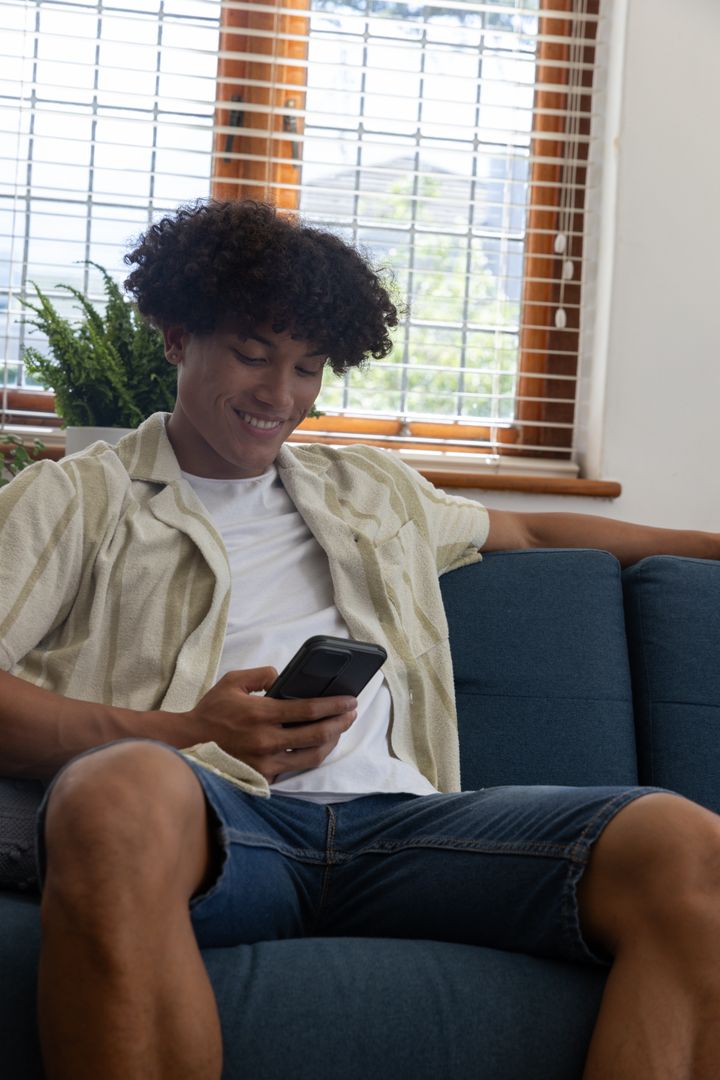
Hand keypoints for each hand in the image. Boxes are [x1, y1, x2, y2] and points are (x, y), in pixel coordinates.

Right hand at [183, 667, 357, 781]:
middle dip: (340, 723)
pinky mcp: (263, 777)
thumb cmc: (212, 711)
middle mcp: (267, 741)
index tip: (351, 701)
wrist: (188, 744)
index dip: (335, 705)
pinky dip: (310, 757)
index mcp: (262, 714)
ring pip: (311, 757)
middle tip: (352, 714)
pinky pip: (295, 769)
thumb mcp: (233, 682)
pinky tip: (318, 746)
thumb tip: (283, 676)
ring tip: (339, 730)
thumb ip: (261, 675)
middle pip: (317, 735)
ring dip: (331, 743)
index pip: (309, 710)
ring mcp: (266, 763)